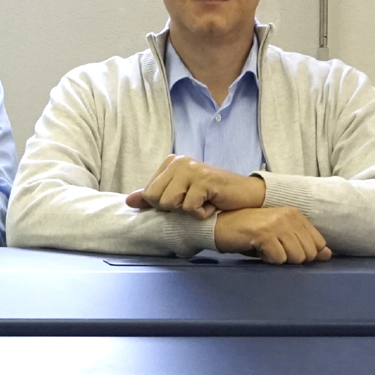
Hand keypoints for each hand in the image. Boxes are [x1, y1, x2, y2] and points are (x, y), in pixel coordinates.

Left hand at [126, 156, 264, 217]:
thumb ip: (154, 197)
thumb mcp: (180, 196)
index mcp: (170, 163)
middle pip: (156, 199)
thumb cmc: (212, 196)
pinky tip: (213, 204)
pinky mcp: (204, 180)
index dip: (164, 205)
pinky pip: (190, 208)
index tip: (185, 199)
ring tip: (203, 202)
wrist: (245, 195)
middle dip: (174, 209)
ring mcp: (192, 169)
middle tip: (194, 202)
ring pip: (170, 204)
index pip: (148, 193)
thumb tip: (129, 201)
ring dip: (189, 211)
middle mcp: (179, 161)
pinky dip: (202, 214)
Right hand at [213, 206, 331, 263]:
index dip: (304, 254)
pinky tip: (257, 249)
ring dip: (279, 259)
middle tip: (273, 249)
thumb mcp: (280, 236)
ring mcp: (277, 224)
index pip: (318, 244)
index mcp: (296, 214)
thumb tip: (328, 255)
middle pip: (308, 253)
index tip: (286, 249)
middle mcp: (289, 216)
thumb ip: (304, 244)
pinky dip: (268, 260)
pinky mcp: (265, 234)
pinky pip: (278, 259)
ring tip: (265, 248)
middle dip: (292, 258)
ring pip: (295, 257)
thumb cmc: (250, 234)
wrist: (221, 226)